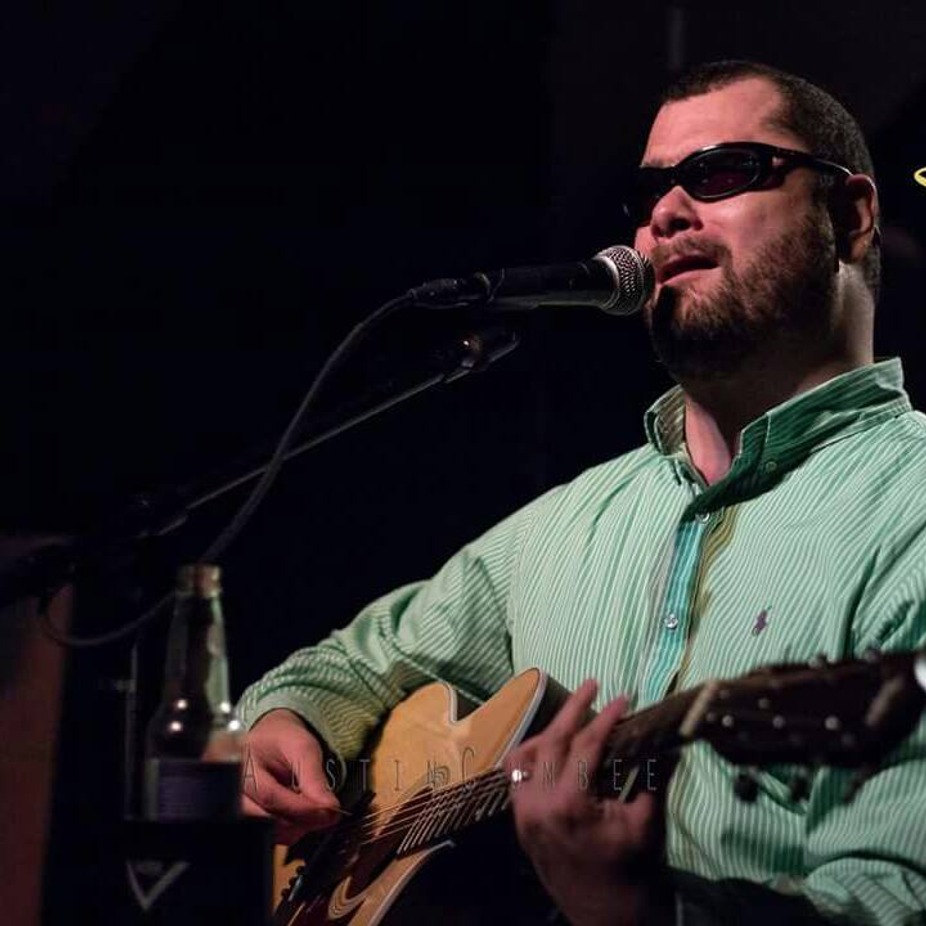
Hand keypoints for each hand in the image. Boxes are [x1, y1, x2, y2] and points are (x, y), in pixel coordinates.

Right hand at [241, 708, 342, 843]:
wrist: (272, 739)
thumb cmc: (283, 740)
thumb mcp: (303, 748)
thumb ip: (314, 778)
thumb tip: (329, 807)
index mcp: (242, 763)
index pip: (268, 794)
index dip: (300, 807)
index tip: (327, 810)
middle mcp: (233, 790)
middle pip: (262, 819)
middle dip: (298, 821)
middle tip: (324, 815)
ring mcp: (238, 807)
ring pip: (264, 832)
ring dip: (295, 828)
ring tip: (314, 812)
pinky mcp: (249, 821)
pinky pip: (268, 835)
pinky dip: (290, 830)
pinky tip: (301, 815)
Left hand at [504, 680, 671, 925]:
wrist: (611, 920)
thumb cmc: (635, 871)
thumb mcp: (648, 820)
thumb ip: (652, 771)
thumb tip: (664, 733)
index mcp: (568, 803)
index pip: (585, 744)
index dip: (605, 717)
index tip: (623, 697)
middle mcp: (537, 805)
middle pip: (551, 741)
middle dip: (573, 709)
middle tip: (593, 684)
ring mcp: (524, 815)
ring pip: (524, 756)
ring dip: (548, 733)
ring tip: (573, 717)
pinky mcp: (521, 824)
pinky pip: (517, 779)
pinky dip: (534, 757)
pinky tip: (555, 750)